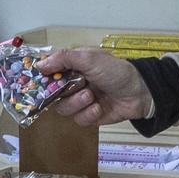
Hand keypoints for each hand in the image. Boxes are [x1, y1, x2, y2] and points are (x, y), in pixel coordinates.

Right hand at [37, 48, 153, 127]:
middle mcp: (73, 84)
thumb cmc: (117, 71)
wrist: (140, 92)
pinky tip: (99, 108)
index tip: (39, 82)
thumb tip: (40, 65)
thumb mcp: (90, 58)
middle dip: (63, 93)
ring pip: (64, 109)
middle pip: (51, 94)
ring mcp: (80, 101)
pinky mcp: (89, 116)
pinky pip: (78, 119)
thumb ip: (64, 59)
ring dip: (77, 103)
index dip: (42, 79)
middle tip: (76, 88)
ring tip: (91, 97)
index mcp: (72, 67)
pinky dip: (88, 114)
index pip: (48, 73)